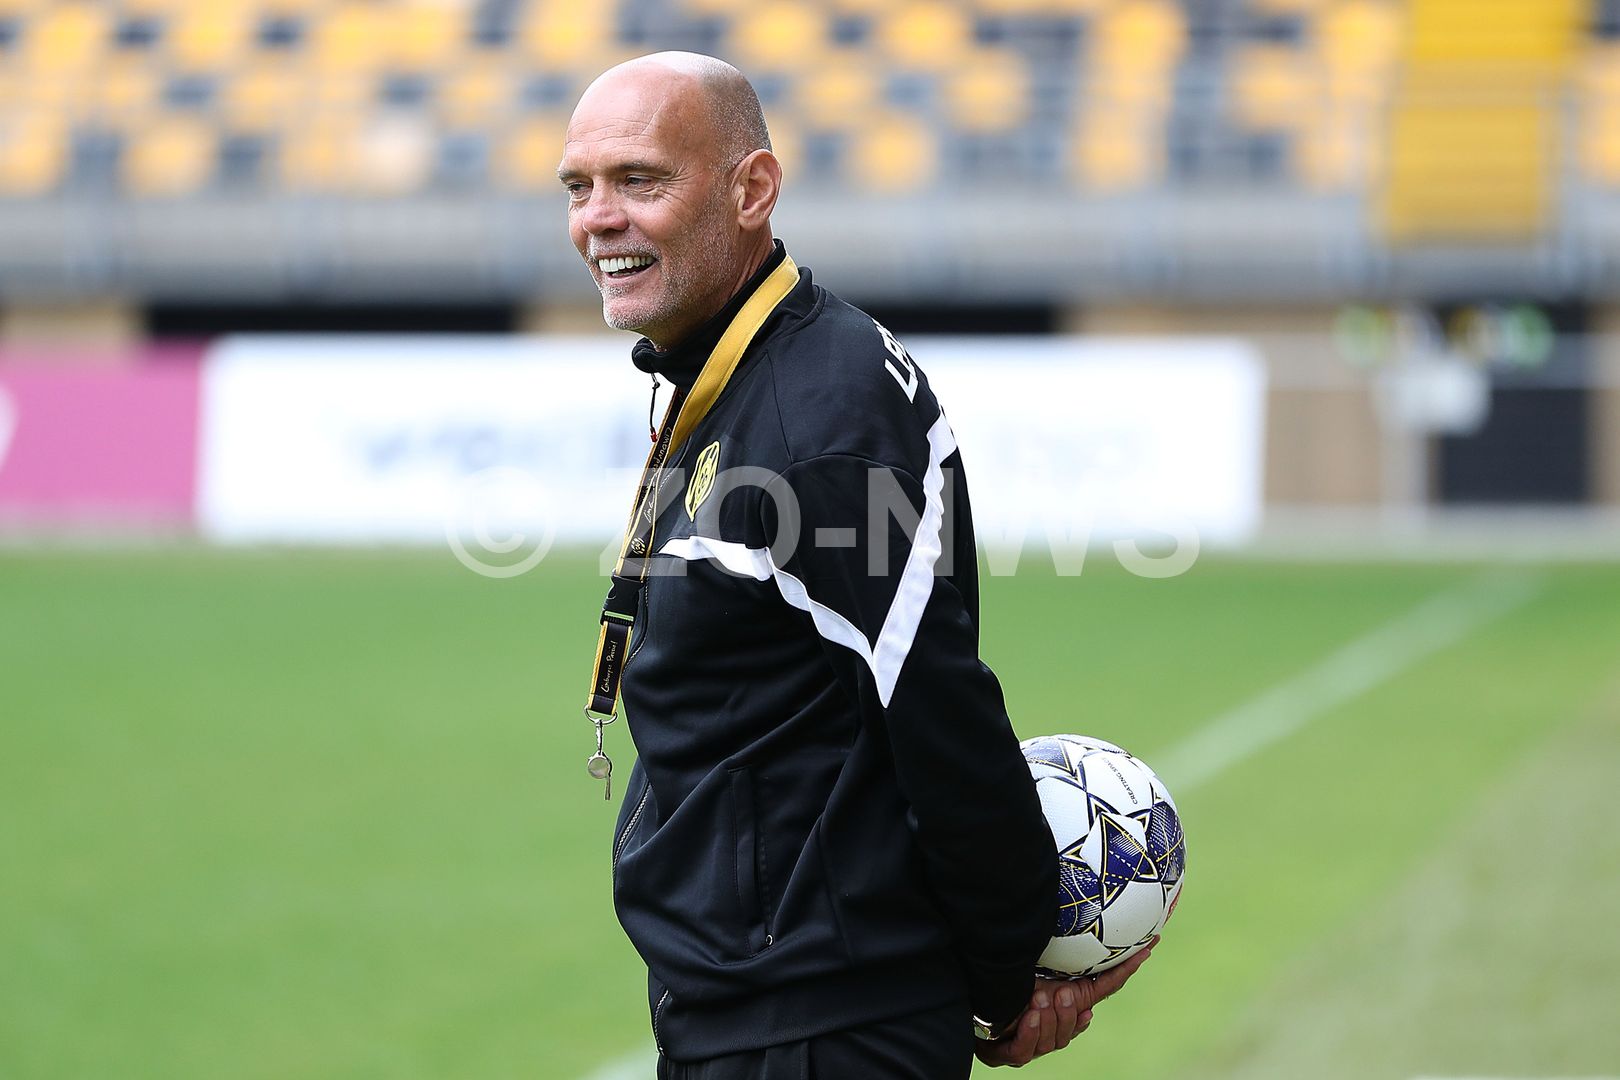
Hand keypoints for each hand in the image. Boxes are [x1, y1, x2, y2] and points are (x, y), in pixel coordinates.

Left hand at [973, 941, 1154, 1067]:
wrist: (967, 988)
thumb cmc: (1000, 966)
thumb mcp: (1030, 949)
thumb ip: (1054, 931)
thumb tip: (1071, 886)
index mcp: (1065, 996)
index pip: (1103, 984)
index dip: (1124, 967)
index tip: (1146, 948)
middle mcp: (1053, 1019)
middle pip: (1075, 1022)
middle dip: (1070, 1011)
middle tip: (1063, 994)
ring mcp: (1033, 1039)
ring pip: (1054, 1040)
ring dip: (1048, 1020)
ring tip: (1039, 999)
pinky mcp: (1008, 1053)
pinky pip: (1024, 1051)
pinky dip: (1029, 1033)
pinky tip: (1028, 1016)